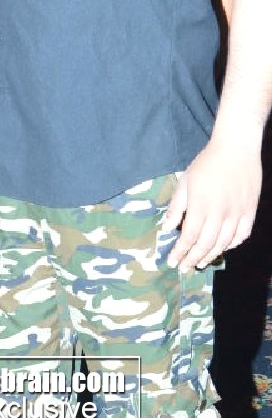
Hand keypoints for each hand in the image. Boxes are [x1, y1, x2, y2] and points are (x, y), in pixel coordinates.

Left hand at [163, 138, 261, 271]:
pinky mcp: (250, 210)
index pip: (188, 237)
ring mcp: (237, 213)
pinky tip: (224, 248)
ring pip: (224, 243)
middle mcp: (220, 213)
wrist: (236, 149)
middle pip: (205, 244)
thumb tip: (165, 229)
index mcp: (201, 206)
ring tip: (200, 263)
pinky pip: (242, 234)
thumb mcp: (184, 183)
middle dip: (192, 259)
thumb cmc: (206, 164)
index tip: (172, 261)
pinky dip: (232, 245)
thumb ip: (175, 207)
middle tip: (184, 268)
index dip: (180, 252)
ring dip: (211, 255)